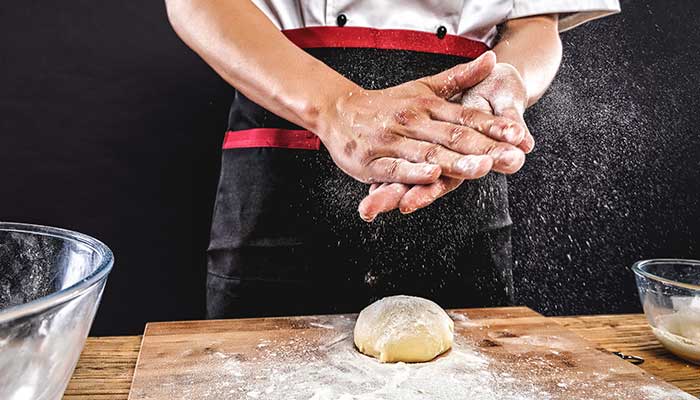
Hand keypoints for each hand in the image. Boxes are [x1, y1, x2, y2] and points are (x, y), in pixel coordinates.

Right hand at [316, 52, 526, 185]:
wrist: (337, 111)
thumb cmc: (385, 104)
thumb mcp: (423, 87)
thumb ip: (458, 78)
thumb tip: (491, 60)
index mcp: (427, 105)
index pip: (465, 116)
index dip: (492, 126)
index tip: (517, 135)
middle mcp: (412, 121)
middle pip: (452, 136)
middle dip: (483, 149)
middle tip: (510, 158)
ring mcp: (392, 142)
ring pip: (427, 153)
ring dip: (455, 162)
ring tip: (481, 168)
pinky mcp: (372, 161)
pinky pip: (394, 168)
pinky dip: (412, 173)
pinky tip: (431, 177)